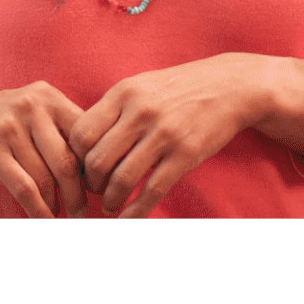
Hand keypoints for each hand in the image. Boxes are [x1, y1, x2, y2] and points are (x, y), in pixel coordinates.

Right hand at [0, 81, 86, 218]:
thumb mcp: (29, 109)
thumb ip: (59, 127)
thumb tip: (94, 165)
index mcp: (47, 96)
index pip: (84, 134)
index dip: (94, 165)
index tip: (97, 186)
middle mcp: (31, 108)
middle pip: (68, 161)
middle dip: (78, 193)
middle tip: (83, 210)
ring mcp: (10, 129)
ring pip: (46, 178)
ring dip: (57, 205)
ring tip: (62, 216)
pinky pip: (24, 189)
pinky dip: (38, 210)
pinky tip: (44, 219)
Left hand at [67, 54, 268, 218]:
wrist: (228, 85)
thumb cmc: (177, 88)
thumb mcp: (140, 86)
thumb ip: (113, 110)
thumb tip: (81, 145)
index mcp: (123, 93)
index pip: (81, 133)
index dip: (76, 158)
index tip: (82, 169)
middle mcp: (140, 112)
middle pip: (97, 160)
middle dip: (91, 184)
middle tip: (96, 190)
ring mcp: (164, 133)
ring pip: (121, 179)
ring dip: (110, 201)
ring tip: (110, 206)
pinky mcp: (186, 154)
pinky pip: (152, 191)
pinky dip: (135, 211)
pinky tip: (128, 218)